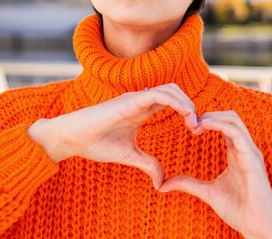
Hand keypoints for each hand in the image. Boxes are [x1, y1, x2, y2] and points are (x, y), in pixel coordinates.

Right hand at [28, 83, 200, 188]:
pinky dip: (176, 102)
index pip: (172, 102)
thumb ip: (147, 164)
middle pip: (175, 92)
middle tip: (198, 127)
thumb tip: (161, 182)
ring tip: (194, 123)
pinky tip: (185, 116)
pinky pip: (159, 94)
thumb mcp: (129, 156)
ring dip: (187, 103)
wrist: (72, 137)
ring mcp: (135, 98)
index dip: (188, 112)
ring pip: (170, 89)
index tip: (197, 131)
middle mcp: (140, 100)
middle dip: (191, 106)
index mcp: (142, 110)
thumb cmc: (96, 142)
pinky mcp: (129, 100)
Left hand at [159, 111, 271, 238]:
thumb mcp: (208, 192)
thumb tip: (163, 184)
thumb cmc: (239, 210)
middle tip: (190, 125)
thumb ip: (188, 184)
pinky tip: (205, 125)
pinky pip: (237, 134)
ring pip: (234, 120)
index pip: (223, 124)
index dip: (205, 120)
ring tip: (195, 125)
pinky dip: (220, 125)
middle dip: (208, 115)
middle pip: (229, 116)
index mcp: (236, 153)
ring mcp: (250, 152)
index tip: (189, 128)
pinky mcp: (252, 160)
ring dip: (213, 117)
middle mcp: (245, 149)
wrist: (258, 227)